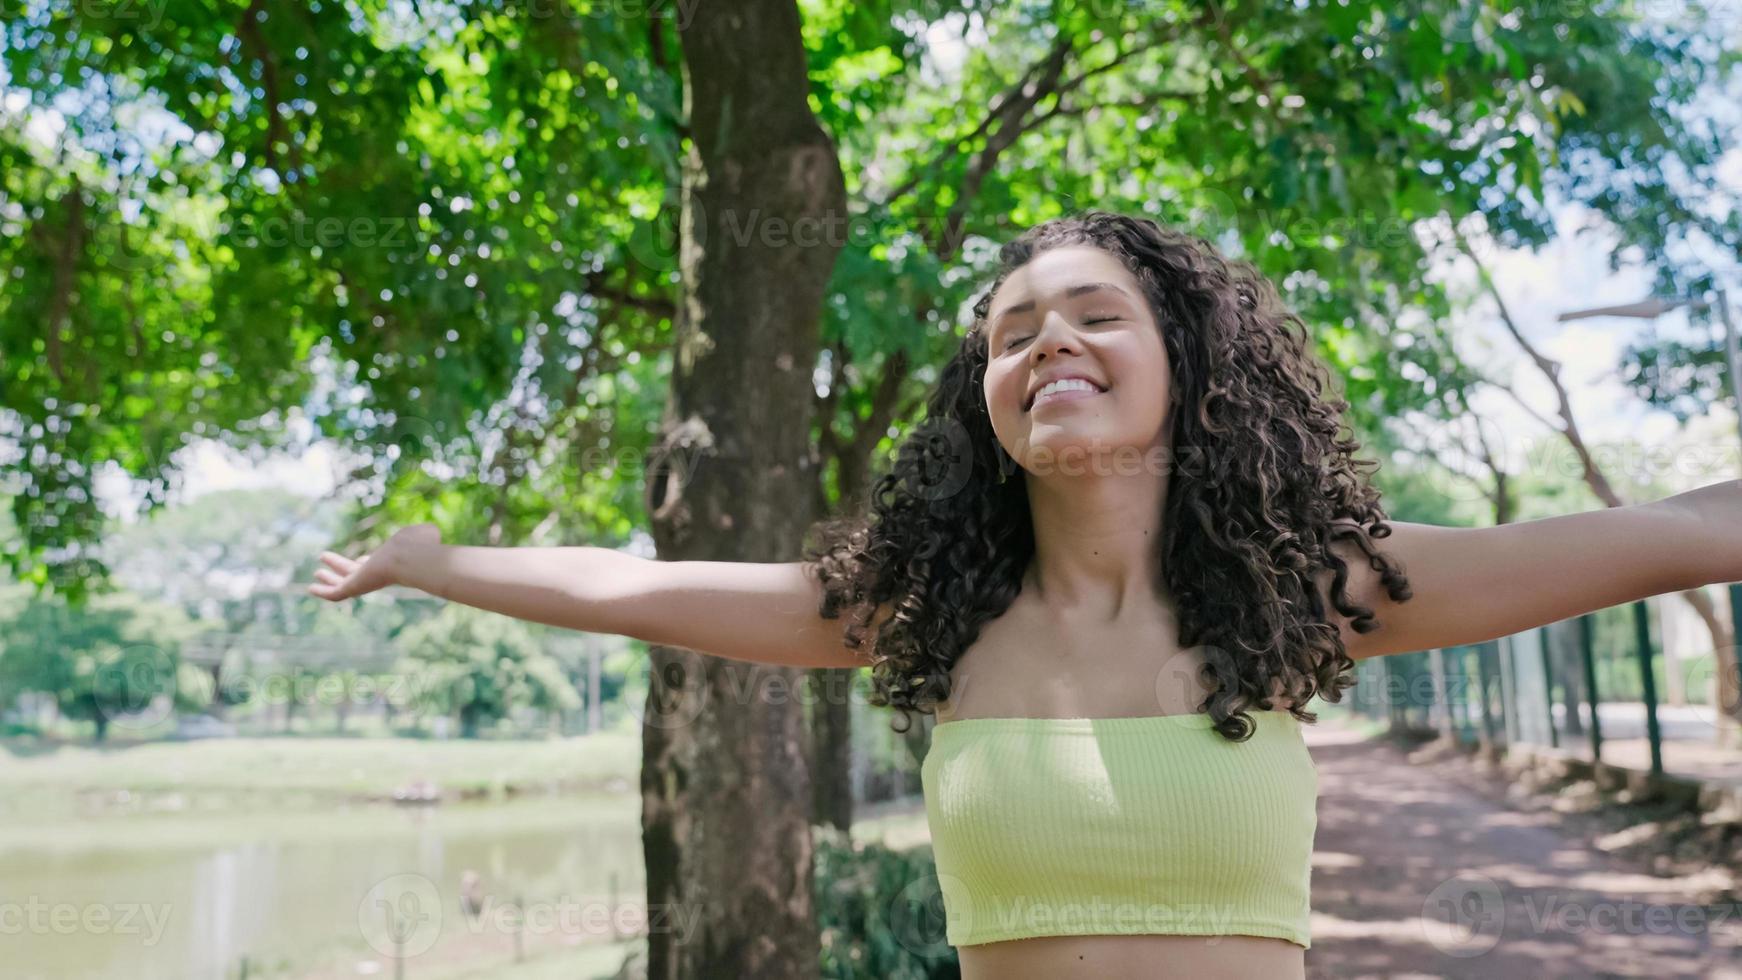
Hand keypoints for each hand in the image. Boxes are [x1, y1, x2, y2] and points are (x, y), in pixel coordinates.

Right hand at [307, 523, 441, 601]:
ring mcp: (364, 582)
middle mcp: (376, 573)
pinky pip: (336, 594)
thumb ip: (425, 533)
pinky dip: (323, 592)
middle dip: (342, 568)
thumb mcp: (423, 533)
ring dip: (329, 579)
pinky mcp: (355, 588)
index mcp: (389, 562)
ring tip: (316, 573)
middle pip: (355, 573)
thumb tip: (431, 532)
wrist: (412, 558)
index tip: (361, 560)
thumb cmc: (420, 546)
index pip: (374, 564)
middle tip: (328, 564)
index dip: (366, 562)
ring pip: (343, 583)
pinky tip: (310, 588)